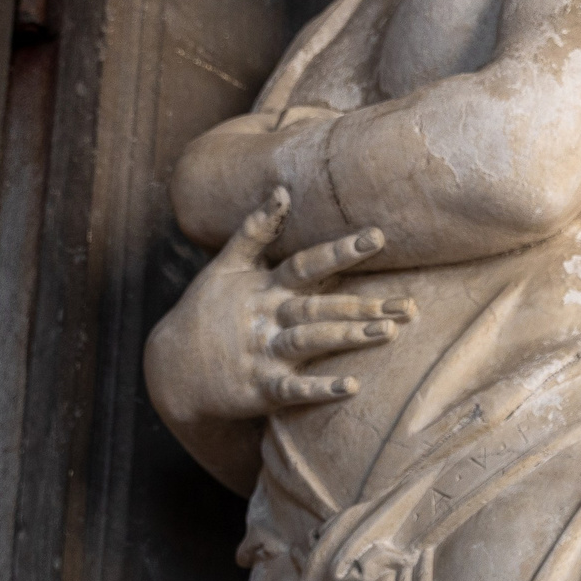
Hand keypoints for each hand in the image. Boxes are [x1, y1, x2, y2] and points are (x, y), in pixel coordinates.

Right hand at [144, 185, 415, 425]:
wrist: (171, 369)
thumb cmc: (205, 313)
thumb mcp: (223, 267)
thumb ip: (255, 231)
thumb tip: (283, 190)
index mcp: (262, 288)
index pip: (307, 263)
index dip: (341, 250)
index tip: (378, 237)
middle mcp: (265, 318)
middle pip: (318, 305)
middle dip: (361, 302)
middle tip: (408, 303)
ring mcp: (262, 353)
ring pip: (309, 341)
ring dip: (347, 336)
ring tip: (388, 332)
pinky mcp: (259, 389)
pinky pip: (293, 391)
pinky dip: (320, 389)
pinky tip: (351, 387)